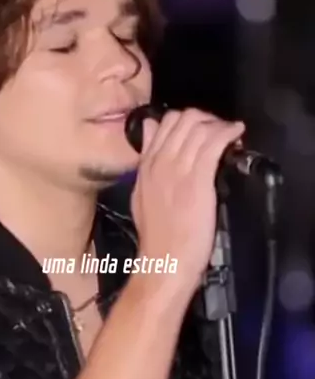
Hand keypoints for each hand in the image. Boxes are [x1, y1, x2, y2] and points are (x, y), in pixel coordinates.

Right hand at [130, 108, 244, 300]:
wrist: (164, 259)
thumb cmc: (157, 236)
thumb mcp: (141, 194)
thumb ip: (146, 164)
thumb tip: (149, 135)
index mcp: (146, 165)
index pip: (164, 123)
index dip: (188, 120)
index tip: (202, 129)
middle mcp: (160, 162)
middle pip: (184, 119)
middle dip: (206, 119)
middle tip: (219, 130)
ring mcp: (178, 169)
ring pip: (199, 127)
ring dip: (219, 125)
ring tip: (231, 133)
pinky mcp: (197, 179)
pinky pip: (213, 143)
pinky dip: (228, 133)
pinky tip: (236, 133)